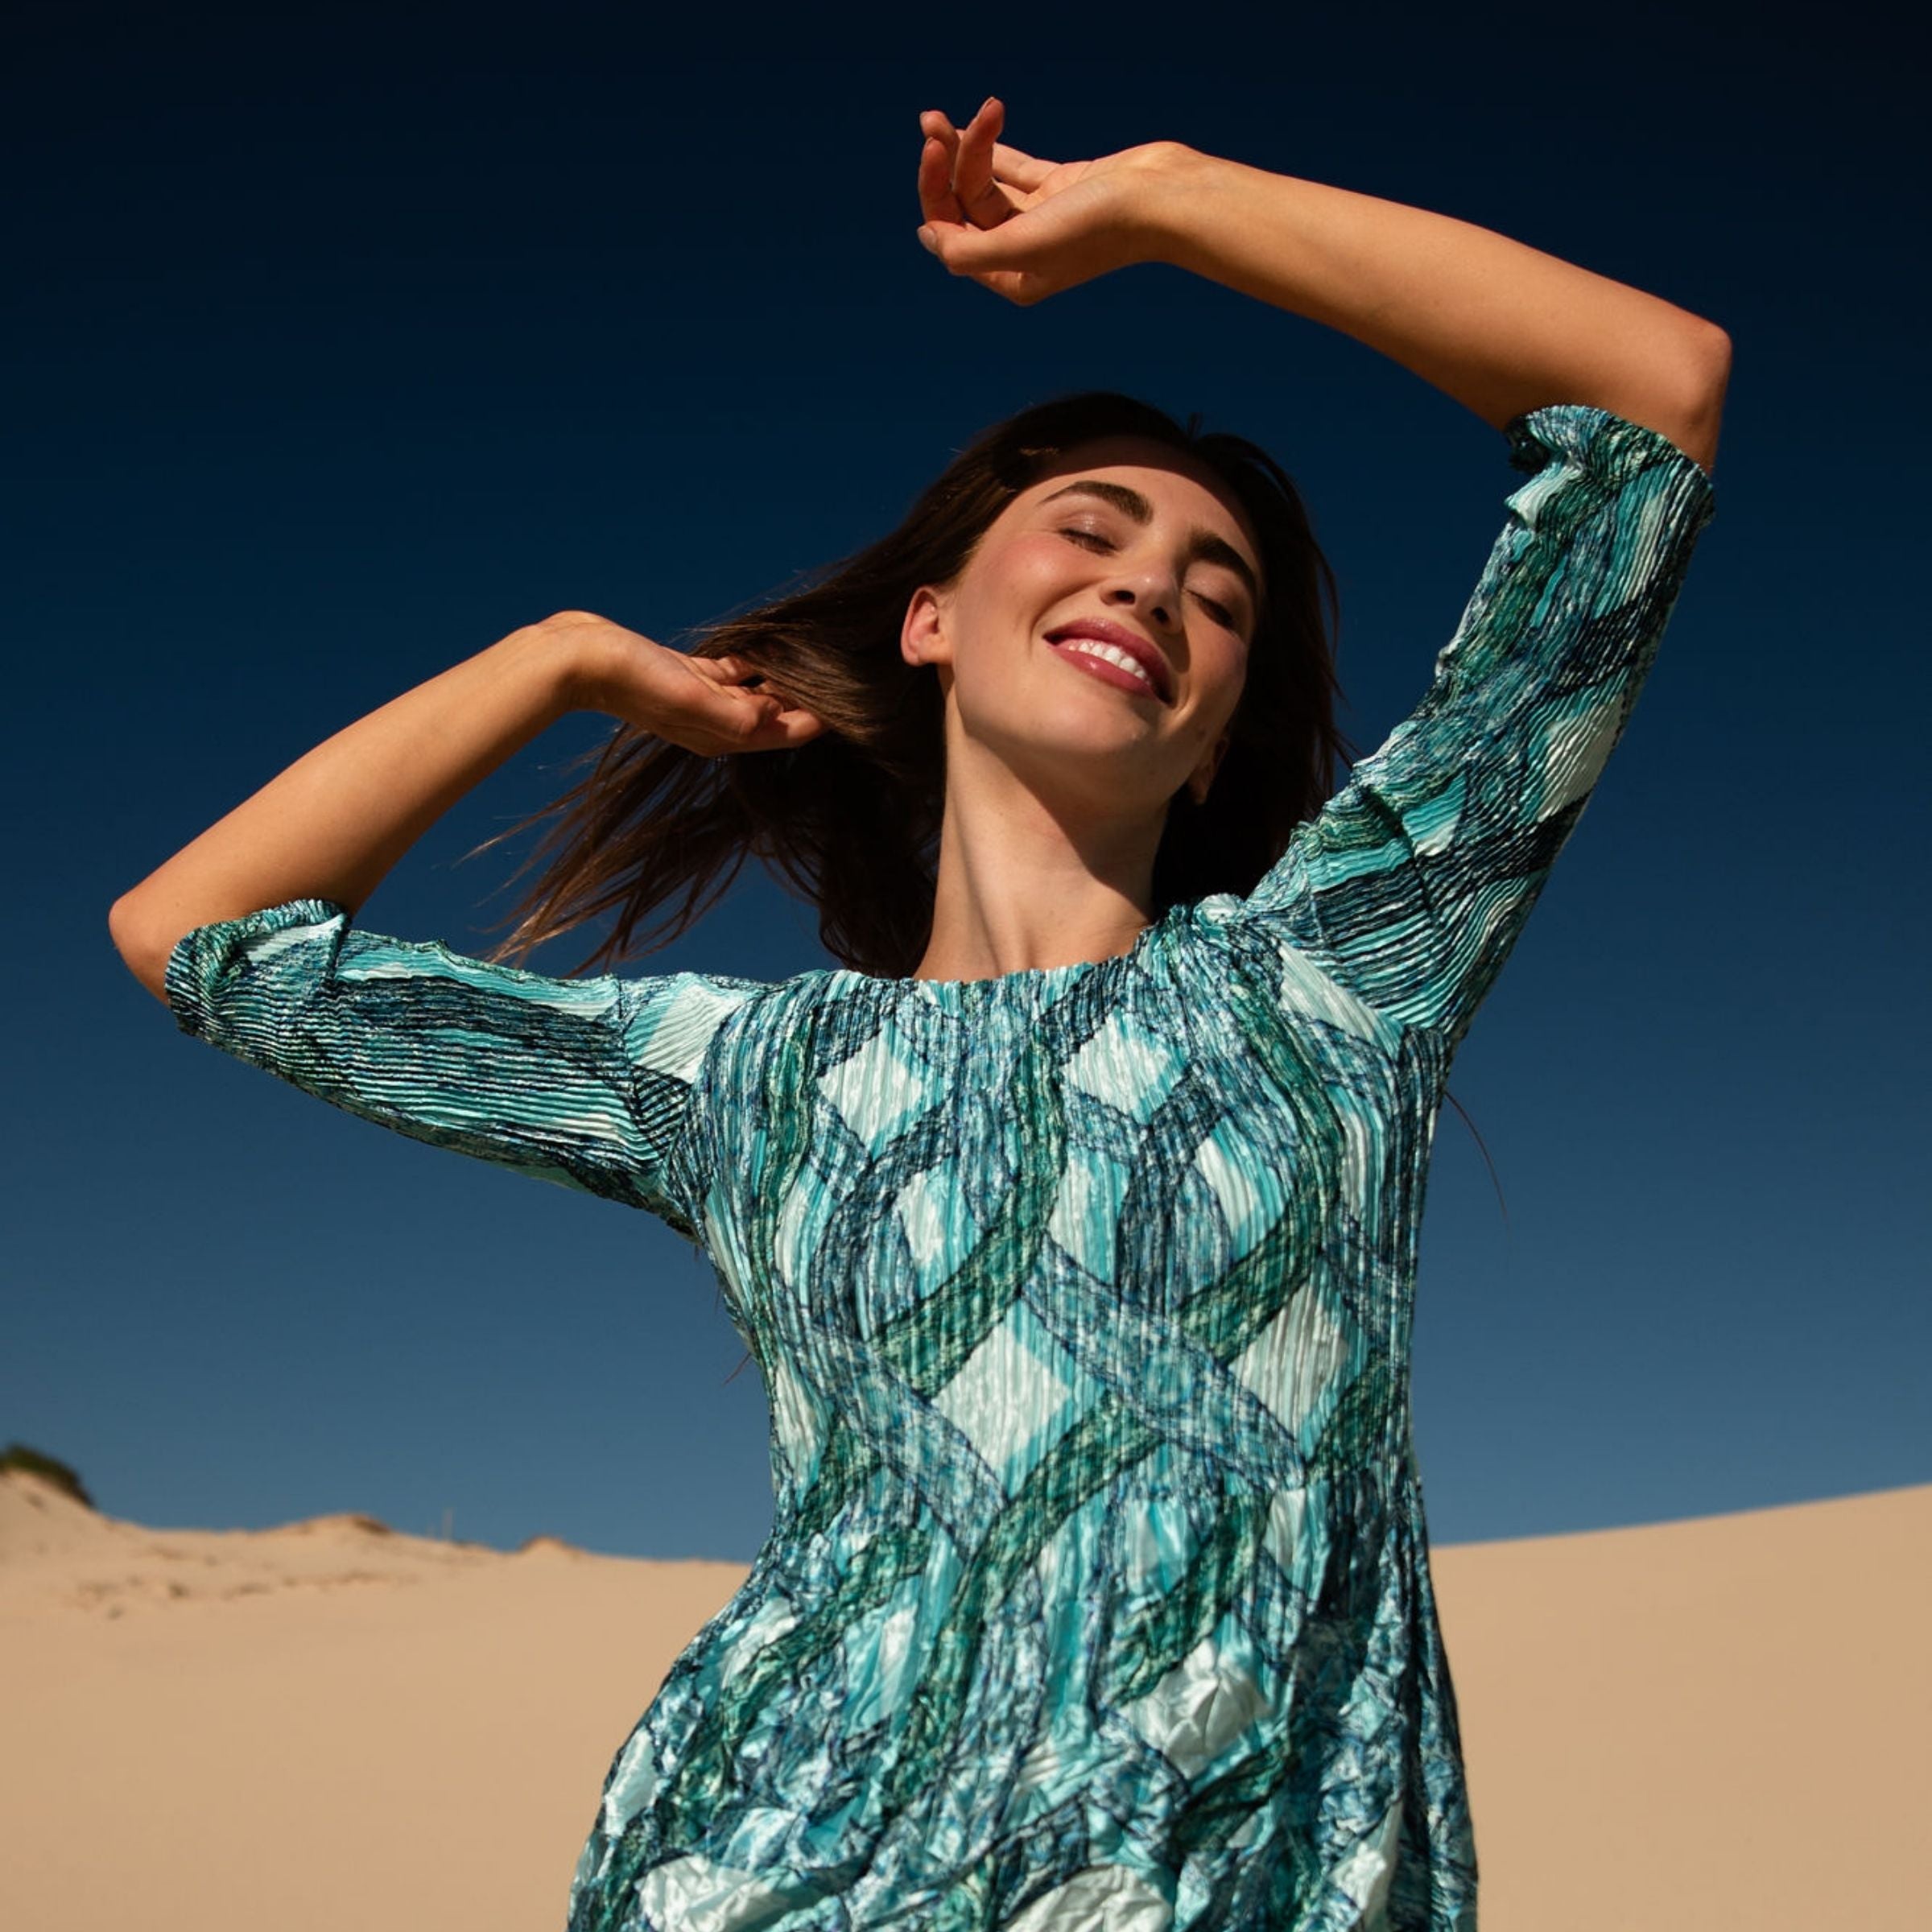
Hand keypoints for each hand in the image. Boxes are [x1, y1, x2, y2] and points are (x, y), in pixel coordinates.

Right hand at [544, 612, 826, 753]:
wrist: (579, 659)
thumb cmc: (634, 680)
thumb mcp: (692, 700)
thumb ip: (738, 715)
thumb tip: (777, 714)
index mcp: (721, 735)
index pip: (783, 732)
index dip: (818, 720)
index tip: (850, 703)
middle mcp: (716, 722)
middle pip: (776, 715)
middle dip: (807, 702)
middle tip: (842, 678)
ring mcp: (702, 698)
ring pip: (758, 692)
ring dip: (784, 680)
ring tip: (816, 661)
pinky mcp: (689, 674)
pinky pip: (734, 671)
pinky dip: (756, 662)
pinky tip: (772, 648)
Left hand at [915, 98, 1191, 305]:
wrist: (1160, 198)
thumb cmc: (1098, 227)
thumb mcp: (1025, 246)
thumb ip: (970, 251)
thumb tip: (929, 236)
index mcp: (1012, 276)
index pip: (953, 235)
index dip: (936, 193)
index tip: (935, 152)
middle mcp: (1022, 251)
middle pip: (966, 203)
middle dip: (950, 160)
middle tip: (935, 121)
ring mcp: (1040, 218)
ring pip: (987, 179)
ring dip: (971, 144)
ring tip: (961, 109)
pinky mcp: (1059, 187)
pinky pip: (1012, 166)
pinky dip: (995, 144)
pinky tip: (985, 116)